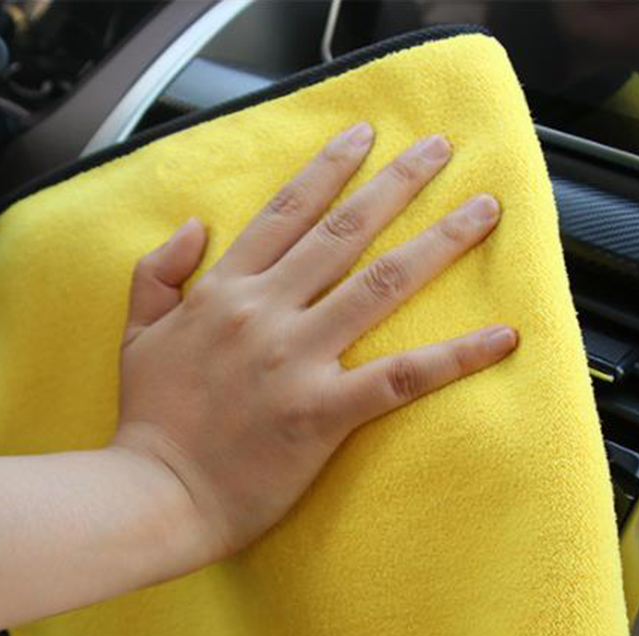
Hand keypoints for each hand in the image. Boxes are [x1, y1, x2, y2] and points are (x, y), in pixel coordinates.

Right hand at [110, 122, 515, 569]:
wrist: (154, 495)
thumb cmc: (149, 423)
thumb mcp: (137, 335)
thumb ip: (158, 274)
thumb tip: (195, 226)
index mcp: (224, 292)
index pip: (286, 213)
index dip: (330, 169)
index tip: (366, 136)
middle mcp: (266, 312)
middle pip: (344, 233)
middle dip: (398, 183)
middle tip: (443, 148)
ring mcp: (297, 360)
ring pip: (381, 285)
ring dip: (439, 242)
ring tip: (485, 210)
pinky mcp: (324, 412)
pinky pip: (402, 376)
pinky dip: (456, 356)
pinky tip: (501, 336)